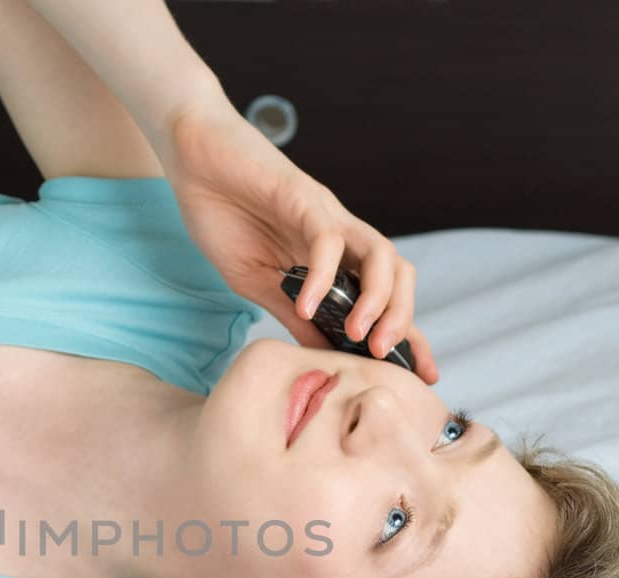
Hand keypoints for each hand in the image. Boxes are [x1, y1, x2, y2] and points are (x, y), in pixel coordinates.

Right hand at [157, 99, 438, 384]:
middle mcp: (341, 236)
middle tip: (386, 358)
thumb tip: (326, 354)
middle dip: (403, 320)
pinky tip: (307, 305)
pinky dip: (322, 276)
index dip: (408, 337)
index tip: (422, 377)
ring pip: (379, 254)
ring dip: (378, 299)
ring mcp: (326, 215)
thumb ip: (294, 315)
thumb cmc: (223, 216)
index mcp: (333, 259)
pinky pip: (327, 240)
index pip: (384, 300)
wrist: (195, 161)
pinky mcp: (303, 197)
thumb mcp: (258, 283)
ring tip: (359, 334)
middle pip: (398, 276)